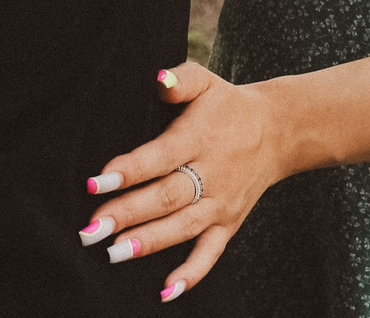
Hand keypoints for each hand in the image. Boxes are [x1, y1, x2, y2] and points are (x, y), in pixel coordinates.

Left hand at [78, 62, 295, 301]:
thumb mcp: (206, 81)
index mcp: (198, 138)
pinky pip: (211, 253)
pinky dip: (192, 273)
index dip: (129, 170)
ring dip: (148, 243)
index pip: (160, 157)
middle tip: (91, 228)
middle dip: (127, 214)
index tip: (97, 181)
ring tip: (113, 253)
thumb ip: (180, 78)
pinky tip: (167, 291)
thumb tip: (158, 79)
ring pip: (182, 227)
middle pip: (165, 198)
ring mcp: (220, 204)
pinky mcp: (229, 223)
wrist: (278, 131)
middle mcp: (210, 175)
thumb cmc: (228, 106)